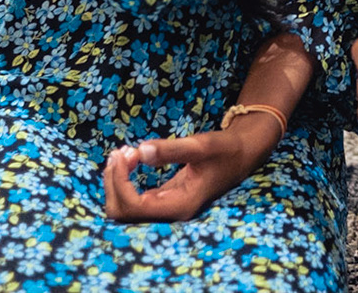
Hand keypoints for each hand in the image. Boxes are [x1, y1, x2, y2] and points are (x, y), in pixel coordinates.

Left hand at [102, 124, 271, 221]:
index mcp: (179, 206)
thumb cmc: (225, 150)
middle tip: (121, 152)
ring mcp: (167, 208)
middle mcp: (171, 212)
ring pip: (126, 207)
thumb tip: (140, 151)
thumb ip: (171, 149)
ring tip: (125, 152)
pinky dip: (125, 179)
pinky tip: (132, 158)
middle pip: (123, 213)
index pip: (134, 206)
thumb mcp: (201, 145)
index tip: (126, 152)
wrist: (243, 154)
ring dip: (117, 181)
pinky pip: (135, 198)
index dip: (121, 181)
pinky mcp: (165, 199)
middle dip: (114, 182)